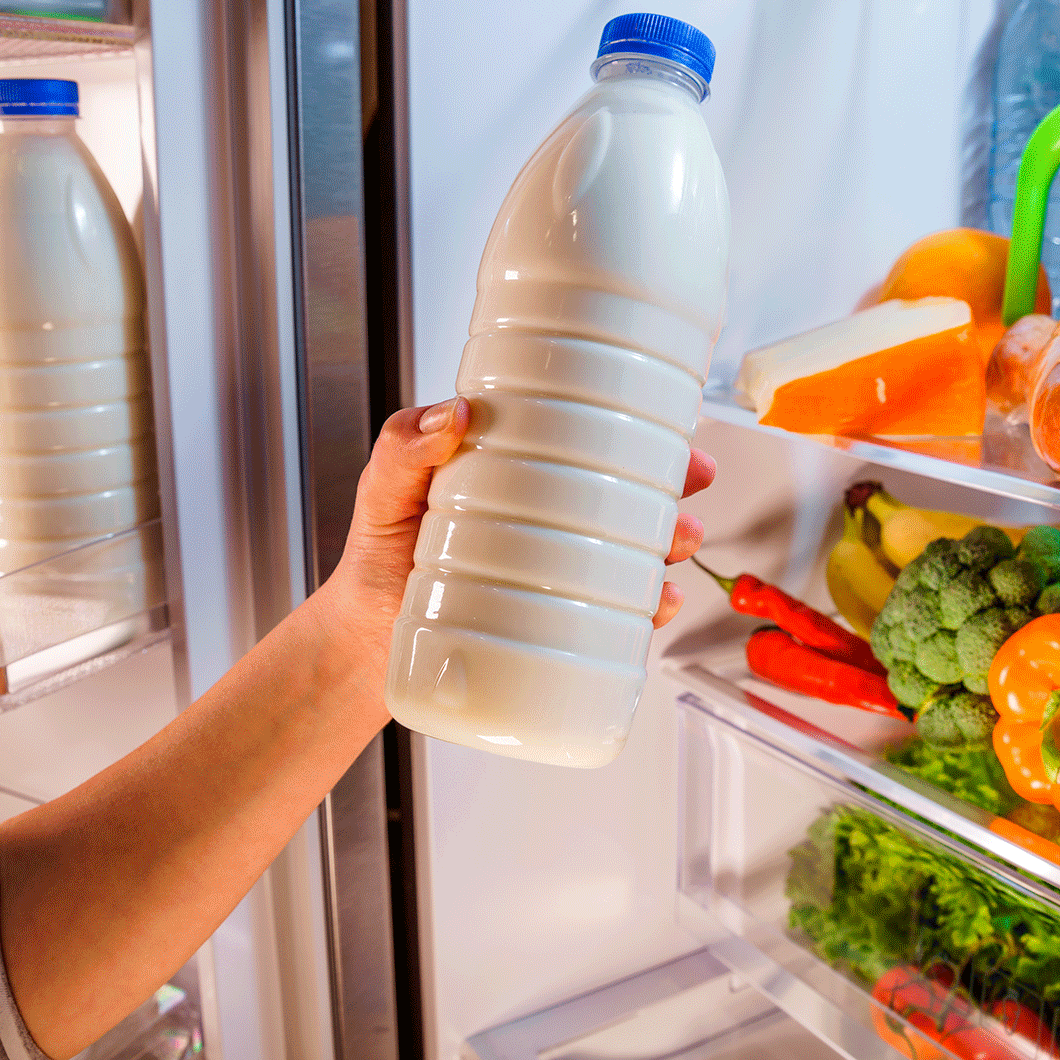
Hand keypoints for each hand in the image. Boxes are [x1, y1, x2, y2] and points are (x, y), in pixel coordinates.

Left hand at [317, 398, 717, 693]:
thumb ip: (403, 448)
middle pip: (629, 490)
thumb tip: (448, 415)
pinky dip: (650, 607)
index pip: (587, 437)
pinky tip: (658, 602)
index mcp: (518, 470)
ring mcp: (558, 570)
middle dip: (675, 481)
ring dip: (673, 541)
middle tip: (693, 476)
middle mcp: (548, 516)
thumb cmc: (376, 556)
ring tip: (678, 541)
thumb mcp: (384, 489)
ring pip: (636, 548)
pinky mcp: (560, 621)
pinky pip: (621, 613)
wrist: (367, 644)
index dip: (636, 425)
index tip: (668, 418)